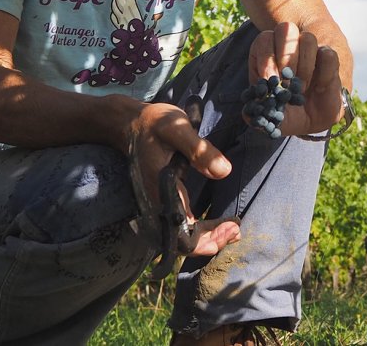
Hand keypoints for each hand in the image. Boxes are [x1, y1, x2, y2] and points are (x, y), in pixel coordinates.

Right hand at [122, 101, 239, 253]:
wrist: (131, 124)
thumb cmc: (154, 124)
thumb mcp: (177, 128)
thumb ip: (199, 149)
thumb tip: (224, 171)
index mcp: (161, 191)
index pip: (181, 232)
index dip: (206, 238)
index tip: (230, 227)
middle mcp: (157, 204)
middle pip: (182, 241)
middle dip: (212, 241)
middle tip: (236, 231)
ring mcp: (159, 204)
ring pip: (182, 235)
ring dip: (208, 237)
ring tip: (232, 229)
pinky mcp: (164, 200)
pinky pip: (181, 224)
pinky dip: (201, 228)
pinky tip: (219, 223)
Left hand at [247, 22, 346, 137]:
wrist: (309, 121)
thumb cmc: (284, 112)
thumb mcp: (267, 114)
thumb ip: (257, 110)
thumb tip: (248, 112)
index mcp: (268, 54)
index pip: (264, 39)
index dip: (266, 57)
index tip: (269, 79)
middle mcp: (288, 48)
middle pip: (286, 29)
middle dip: (285, 55)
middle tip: (287, 79)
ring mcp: (310, 52)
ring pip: (308, 38)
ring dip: (304, 65)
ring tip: (301, 88)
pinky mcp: (329, 61)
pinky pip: (328, 54)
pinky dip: (324, 71)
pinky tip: (320, 88)